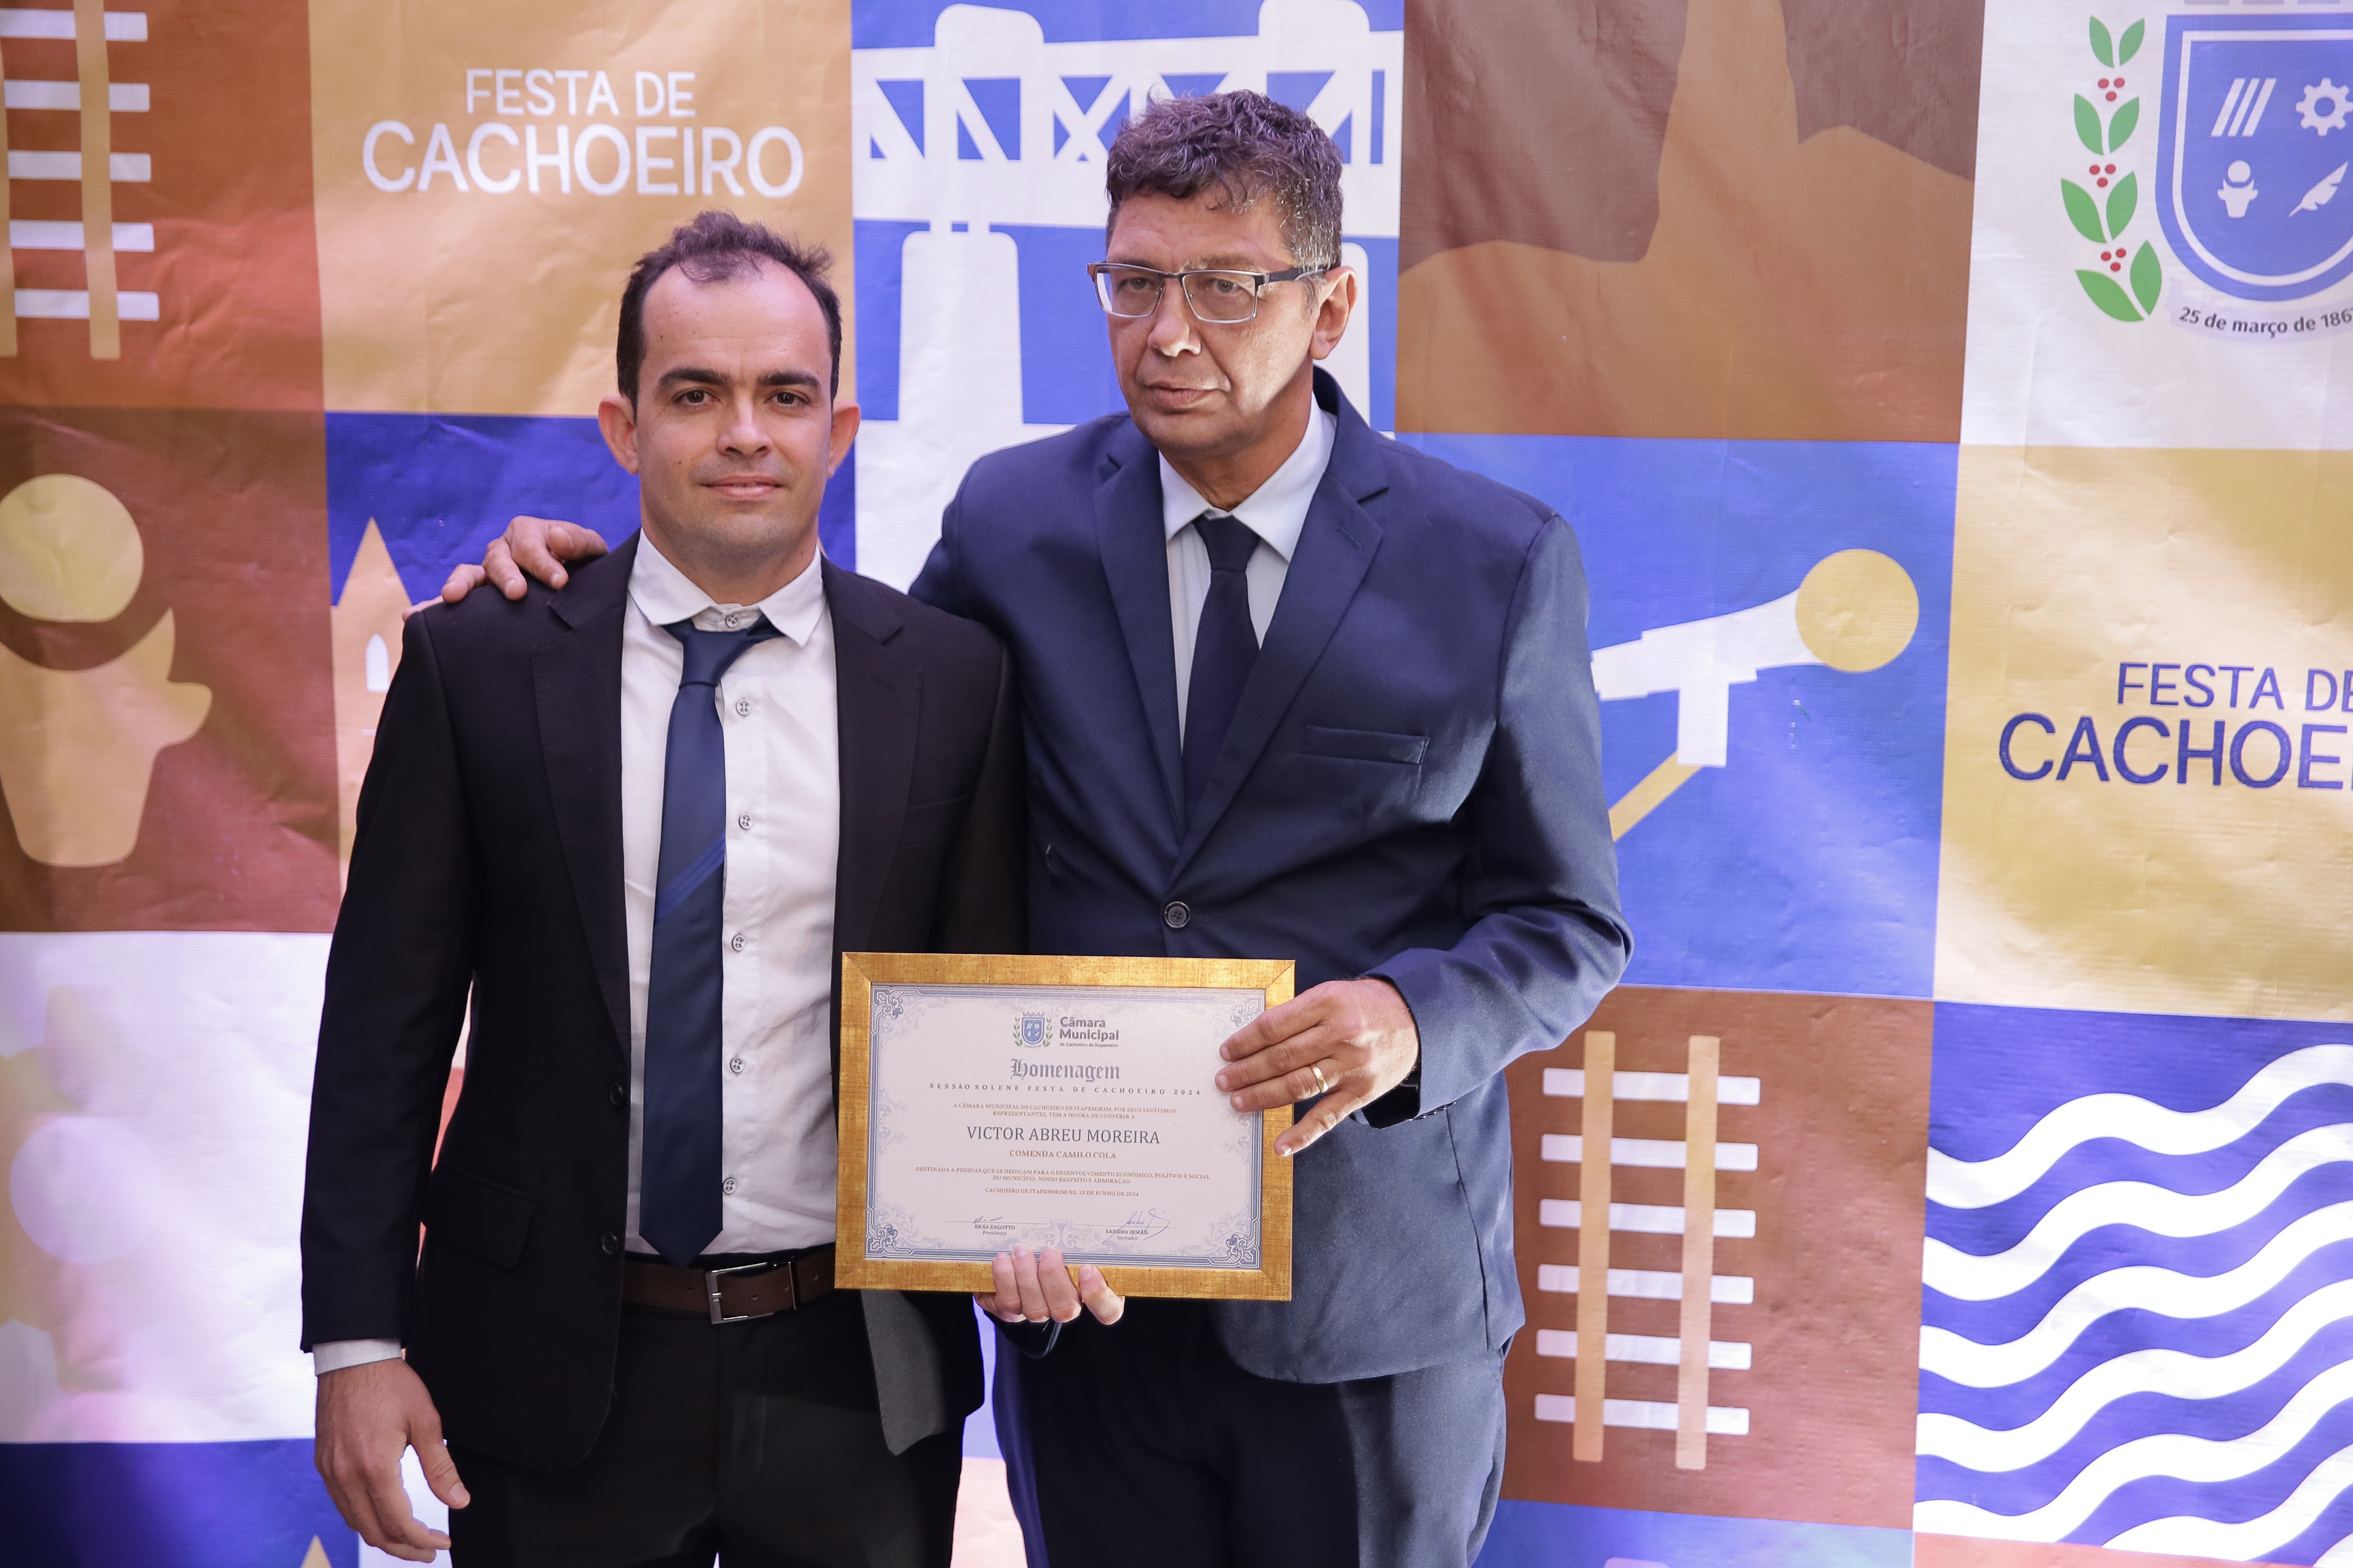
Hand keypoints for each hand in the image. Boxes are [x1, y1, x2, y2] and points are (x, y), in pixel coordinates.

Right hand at [315, 1358, 468, 1561]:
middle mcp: (346, 1476)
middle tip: (429, 1551)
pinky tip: (383, 1516)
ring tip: (410, 1540)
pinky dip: (364, 1519)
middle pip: (374, 1532)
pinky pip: (343, 1505)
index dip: (422, 1540)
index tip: (442, 1543)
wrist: (351, 1358)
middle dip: (403, 1548)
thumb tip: (459, 1501)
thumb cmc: (390, 1384)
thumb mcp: (426, 1421)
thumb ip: (440, 1467)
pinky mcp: (324, 1465)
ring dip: (383, 1537)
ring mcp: (330, 1472)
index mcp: (374, 1467)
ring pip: (355, 1522)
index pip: (398, 1522)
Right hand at [437, 515, 609, 603]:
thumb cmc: (580, 562)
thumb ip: (578, 541)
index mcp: (527, 533)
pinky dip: (433, 607)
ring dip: (461, 584)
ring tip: (452, 597)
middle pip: (497, 558)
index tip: (560, 581)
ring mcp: (487, 573)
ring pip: (470, 574)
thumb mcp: (589, 550)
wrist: (576, 581)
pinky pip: (455, 600)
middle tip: (517, 593)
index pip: (530, 545)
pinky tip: (412, 616)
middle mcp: (503, 551)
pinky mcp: (479, 596)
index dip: (544, 562)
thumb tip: (557, 537)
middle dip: (506, 575)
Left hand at [974, 1244, 1124, 1326]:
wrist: (1028, 1255)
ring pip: (1034, 1308)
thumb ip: (1090, 1234)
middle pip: (1065, 1309)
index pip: (1108, 1310)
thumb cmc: (1064, 1243)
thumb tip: (1098, 1203)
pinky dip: (1004, 1281)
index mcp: (1096, 1294)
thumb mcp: (1082, 1239)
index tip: (1088, 1269)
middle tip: (1049, 1251)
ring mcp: (1039, 1311)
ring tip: (1021, 1251)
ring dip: (1026, 1278)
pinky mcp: (1011, 1310)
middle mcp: (1067, 1307)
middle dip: (1053, 1278)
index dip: (1098, 1296)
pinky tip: (1003, 1259)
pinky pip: (1007, 1304)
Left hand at [1215, 977, 1419, 1155]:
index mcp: (1328, 1003)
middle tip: (1223, 1081)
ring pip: (1297, 1086)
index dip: (1245, 1041)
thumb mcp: (1332, 993)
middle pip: (1281, 1058)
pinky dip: (1302, 1134)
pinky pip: (1327, 1117)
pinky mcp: (1362, 1092)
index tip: (1226, 1052)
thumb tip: (1254, 1040)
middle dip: (1246, 1071)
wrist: (1416, 1018)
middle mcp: (1340, 1034)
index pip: (1275, 1026)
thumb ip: (1299, 1014)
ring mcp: (1351, 1066)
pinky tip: (1280, 1145)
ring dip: (1262, 1096)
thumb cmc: (1365, 1005)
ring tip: (1238, 1101)